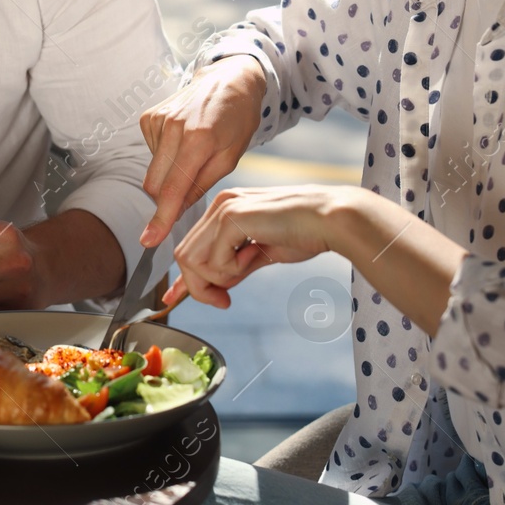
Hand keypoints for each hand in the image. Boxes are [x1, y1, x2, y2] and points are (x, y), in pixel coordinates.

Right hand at [139, 55, 266, 247]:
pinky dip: (165, 156)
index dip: (161, 219)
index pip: (172, 189)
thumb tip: (175, 211)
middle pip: (154, 184)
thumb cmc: (236, 120)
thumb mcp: (230, 157)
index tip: (148, 240)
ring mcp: (157, 120)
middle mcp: (172, 127)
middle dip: (166, 197)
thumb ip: (200, 185)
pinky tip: (183, 141)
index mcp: (198, 139)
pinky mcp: (148, 117)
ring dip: (168, 173)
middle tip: (190, 186)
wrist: (229, 80)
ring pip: (152, 170)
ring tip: (193, 153)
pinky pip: (151, 153)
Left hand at [166, 185, 357, 308]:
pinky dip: (234, 270)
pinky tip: (257, 254)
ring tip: (249, 267)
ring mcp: (224, 208)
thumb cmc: (303, 234)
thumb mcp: (259, 254)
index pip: (189, 247)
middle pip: (184, 257)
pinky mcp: (232, 217)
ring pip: (192, 260)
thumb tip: (214, 290)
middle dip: (200, 287)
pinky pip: (215, 261)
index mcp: (225, 209)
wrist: (330, 220)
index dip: (183, 279)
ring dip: (218, 278)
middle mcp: (219, 204)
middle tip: (225, 300)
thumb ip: (233, 268)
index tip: (175, 299)